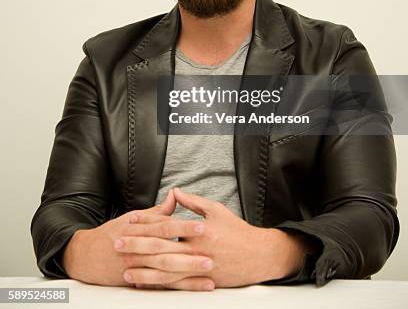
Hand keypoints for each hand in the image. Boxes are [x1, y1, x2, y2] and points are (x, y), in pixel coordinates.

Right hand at [62, 189, 213, 289]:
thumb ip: (157, 211)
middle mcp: (138, 248)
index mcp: (139, 229)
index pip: (165, 226)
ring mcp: (137, 267)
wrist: (86, 256)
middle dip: (190, 252)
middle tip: (211, 253)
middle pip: (167, 250)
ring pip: (166, 270)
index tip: (204, 226)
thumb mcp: (132, 218)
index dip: (184, 226)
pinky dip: (179, 287)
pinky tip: (196, 287)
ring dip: (188, 273)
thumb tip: (175, 196)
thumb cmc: (113, 234)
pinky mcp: (138, 281)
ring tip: (209, 272)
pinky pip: (162, 285)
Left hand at [119, 188, 310, 287]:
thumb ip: (193, 202)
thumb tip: (175, 192)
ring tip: (126, 271)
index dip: (147, 223)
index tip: (129, 221)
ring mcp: (199, 268)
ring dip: (144, 272)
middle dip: (137, 247)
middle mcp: (197, 249)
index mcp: (199, 229)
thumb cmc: (237, 231)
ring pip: (166, 272)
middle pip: (161, 249)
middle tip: (117, 244)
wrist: (258, 255)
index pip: (167, 225)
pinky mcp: (202, 281)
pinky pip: (178, 285)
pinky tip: (148, 286)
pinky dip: (161, 286)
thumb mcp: (216, 210)